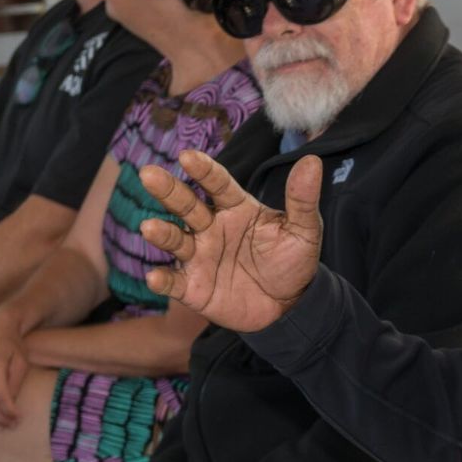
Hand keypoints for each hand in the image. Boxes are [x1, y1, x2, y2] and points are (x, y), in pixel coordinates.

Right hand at [138, 149, 322, 333]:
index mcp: (237, 208)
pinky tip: (154, 277)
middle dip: (168, 191)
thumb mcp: (304, 231)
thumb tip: (312, 161)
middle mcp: (212, 228)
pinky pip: (175, 283)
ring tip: (149, 227)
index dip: (204, 171)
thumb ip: (302, 199)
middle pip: (187, 206)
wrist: (289, 305)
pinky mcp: (194, 288)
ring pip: (176, 241)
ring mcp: (201, 257)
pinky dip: (163, 281)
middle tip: (149, 174)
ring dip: (162, 234)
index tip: (187, 156)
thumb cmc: (293, 261)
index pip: (218, 185)